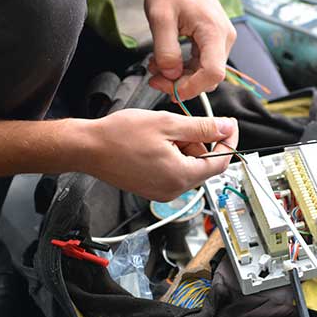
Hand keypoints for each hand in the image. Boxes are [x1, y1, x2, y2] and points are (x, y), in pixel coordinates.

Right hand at [81, 109, 238, 200]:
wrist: (88, 148)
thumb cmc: (120, 135)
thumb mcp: (168, 124)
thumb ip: (202, 128)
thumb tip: (226, 128)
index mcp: (180, 176)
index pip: (220, 163)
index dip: (228, 142)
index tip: (228, 125)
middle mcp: (174, 190)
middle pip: (204, 166)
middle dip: (200, 143)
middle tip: (184, 124)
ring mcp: (162, 192)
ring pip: (188, 168)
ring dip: (185, 148)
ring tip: (164, 132)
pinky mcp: (152, 190)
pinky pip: (174, 172)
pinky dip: (173, 156)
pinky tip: (157, 143)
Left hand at [144, 0, 236, 100]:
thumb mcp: (160, 18)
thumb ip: (165, 50)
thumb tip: (171, 75)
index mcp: (214, 32)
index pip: (213, 74)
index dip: (191, 87)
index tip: (167, 88)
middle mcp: (224, 38)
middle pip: (209, 78)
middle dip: (181, 84)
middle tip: (154, 78)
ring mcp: (221, 40)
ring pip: (204, 73)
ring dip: (180, 77)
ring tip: (155, 67)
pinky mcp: (213, 41)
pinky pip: (201, 64)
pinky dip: (182, 68)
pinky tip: (164, 61)